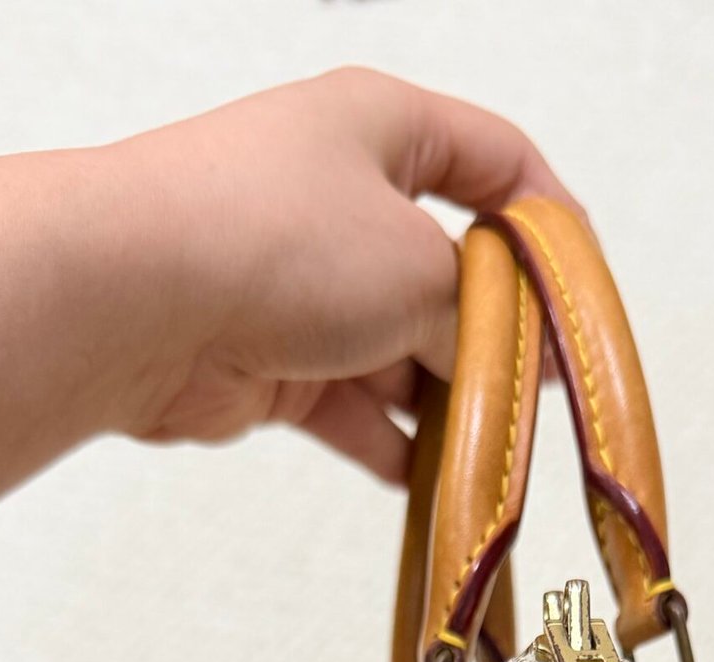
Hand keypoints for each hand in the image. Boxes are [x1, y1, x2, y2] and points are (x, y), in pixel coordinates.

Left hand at [0, 70, 573, 519]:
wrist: (129, 299)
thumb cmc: (275, 241)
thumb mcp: (418, 269)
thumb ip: (480, 317)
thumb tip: (505, 361)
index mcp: (380, 127)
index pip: (494, 158)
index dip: (549, 223)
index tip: (583, 293)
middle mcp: (338, 195)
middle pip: (447, 269)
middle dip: (496, 336)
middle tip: (540, 394)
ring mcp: (297, 281)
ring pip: (398, 348)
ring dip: (445, 402)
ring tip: (492, 452)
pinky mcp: (264, 360)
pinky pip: (350, 405)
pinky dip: (391, 443)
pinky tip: (430, 482)